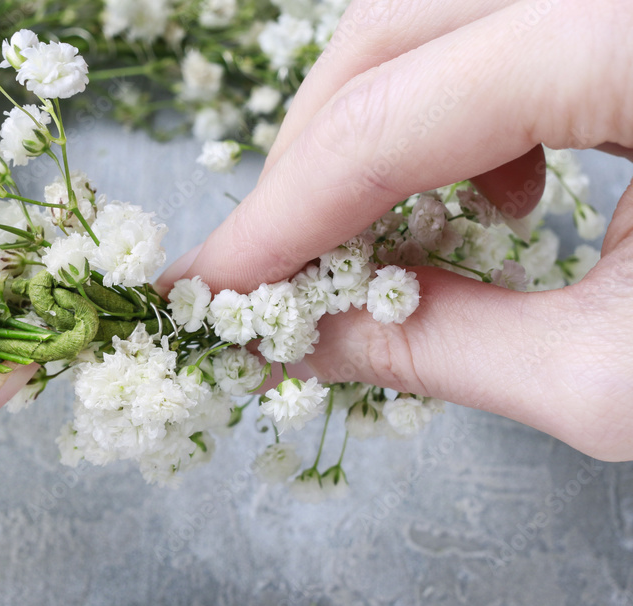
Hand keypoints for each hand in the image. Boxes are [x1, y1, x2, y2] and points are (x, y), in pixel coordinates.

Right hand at [159, 0, 632, 458]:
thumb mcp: (612, 374)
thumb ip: (439, 347)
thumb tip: (296, 342)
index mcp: (630, 47)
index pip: (394, 118)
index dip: (282, 213)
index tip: (211, 288)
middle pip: (390, 33)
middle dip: (308, 160)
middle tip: (273, 268)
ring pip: (428, 21)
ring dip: (375, 130)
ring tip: (394, 238)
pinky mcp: (612, 22)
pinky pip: (490, 33)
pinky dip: (452, 112)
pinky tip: (495, 191)